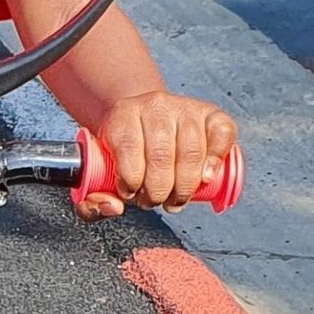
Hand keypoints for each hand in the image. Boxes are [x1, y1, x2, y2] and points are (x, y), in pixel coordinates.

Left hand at [74, 90, 235, 219]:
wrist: (143, 119)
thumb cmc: (123, 152)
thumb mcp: (98, 170)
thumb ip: (91, 199)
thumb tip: (113, 207)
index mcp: (123, 114)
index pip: (129, 150)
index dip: (131, 181)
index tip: (130, 194)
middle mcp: (155, 105)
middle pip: (161, 156)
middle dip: (158, 191)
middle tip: (154, 201)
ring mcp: (185, 107)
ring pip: (190, 152)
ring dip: (185, 187)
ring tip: (176, 198)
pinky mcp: (210, 113)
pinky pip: (222, 133)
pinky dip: (216, 158)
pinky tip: (206, 178)